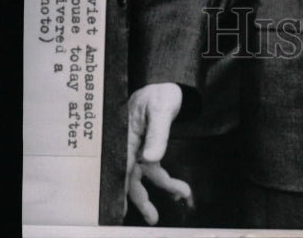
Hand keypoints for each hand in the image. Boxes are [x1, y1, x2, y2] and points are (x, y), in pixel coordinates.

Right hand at [126, 83, 190, 223]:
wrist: (168, 85)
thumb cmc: (160, 93)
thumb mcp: (161, 109)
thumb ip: (157, 133)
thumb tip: (151, 158)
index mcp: (126, 135)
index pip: (121, 166)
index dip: (121, 188)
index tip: (121, 209)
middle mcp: (130, 144)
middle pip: (131, 176)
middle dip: (141, 198)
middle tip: (151, 217)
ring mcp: (138, 147)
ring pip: (145, 175)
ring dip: (161, 187)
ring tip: (181, 194)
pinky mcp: (147, 148)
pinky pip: (153, 168)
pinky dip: (164, 179)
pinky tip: (177, 189)